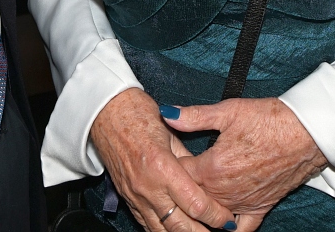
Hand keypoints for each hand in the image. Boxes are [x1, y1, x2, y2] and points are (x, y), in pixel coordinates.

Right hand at [90, 88, 236, 231]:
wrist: (106, 114)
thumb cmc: (138, 115)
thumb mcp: (172, 134)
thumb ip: (189, 161)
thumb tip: (205, 179)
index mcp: (163, 167)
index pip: (196, 204)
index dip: (216, 216)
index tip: (229, 219)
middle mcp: (149, 187)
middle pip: (181, 227)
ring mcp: (136, 197)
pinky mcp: (128, 200)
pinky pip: (148, 225)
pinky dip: (164, 231)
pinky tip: (179, 231)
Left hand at [167, 98, 326, 225]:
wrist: (307, 134)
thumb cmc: (269, 119)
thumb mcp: (228, 111)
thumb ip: (193, 116)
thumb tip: (166, 113)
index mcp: (212, 167)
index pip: (178, 174)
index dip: (170, 164)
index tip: (168, 156)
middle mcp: (225, 191)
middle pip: (191, 197)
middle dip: (182, 187)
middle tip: (177, 176)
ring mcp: (242, 203)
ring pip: (211, 215)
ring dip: (201, 206)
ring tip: (194, 195)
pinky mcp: (260, 209)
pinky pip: (240, 229)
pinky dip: (228, 227)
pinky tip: (221, 220)